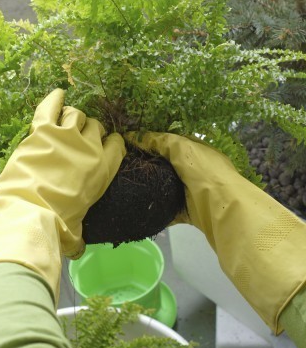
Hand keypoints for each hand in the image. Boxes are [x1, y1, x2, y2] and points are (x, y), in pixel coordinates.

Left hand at [0, 90, 124, 303]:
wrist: (31, 213)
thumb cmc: (58, 226)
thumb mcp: (77, 231)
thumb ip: (80, 234)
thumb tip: (78, 249)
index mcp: (105, 168)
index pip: (116, 143)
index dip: (109, 142)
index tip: (102, 144)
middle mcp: (90, 146)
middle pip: (95, 126)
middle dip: (88, 131)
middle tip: (76, 140)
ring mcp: (66, 135)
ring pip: (75, 113)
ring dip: (71, 118)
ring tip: (62, 125)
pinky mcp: (42, 130)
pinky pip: (49, 107)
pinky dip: (53, 99)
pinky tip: (57, 94)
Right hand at [126, 132, 305, 334]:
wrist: (224, 208)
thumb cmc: (205, 172)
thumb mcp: (182, 148)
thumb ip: (160, 141)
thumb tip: (134, 135)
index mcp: (197, 151)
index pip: (171, 142)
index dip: (152, 141)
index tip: (130, 144)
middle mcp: (195, 170)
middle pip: (167, 165)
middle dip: (149, 165)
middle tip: (123, 165)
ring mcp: (192, 191)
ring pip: (166, 187)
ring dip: (150, 187)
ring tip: (126, 184)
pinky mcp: (188, 212)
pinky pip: (167, 210)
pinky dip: (155, 210)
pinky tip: (137, 207)